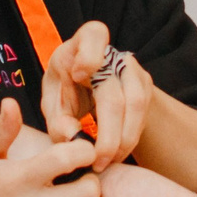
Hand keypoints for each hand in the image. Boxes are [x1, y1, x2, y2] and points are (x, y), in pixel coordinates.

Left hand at [42, 21, 150, 171]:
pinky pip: (143, 114)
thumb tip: (73, 137)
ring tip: (108, 161)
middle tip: (98, 161)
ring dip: (124, 140)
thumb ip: (58, 118)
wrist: (87, 84)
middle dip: (108, 134)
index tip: (77, 75)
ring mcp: (132, 69)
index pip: (94, 36)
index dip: (89, 55)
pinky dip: (130, 138)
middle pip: (114, 92)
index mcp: (83, 43)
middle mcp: (111, 53)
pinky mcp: (144, 85)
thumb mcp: (52, 100)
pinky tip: (117, 152)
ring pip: (136, 105)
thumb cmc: (65, 89)